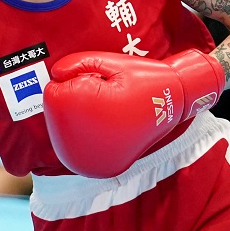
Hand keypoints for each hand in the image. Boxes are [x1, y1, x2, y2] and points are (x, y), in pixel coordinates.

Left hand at [43, 49, 223, 177]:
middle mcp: (83, 140)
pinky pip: (75, 150)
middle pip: (57, 113)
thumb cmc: (144, 80)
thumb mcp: (112, 62)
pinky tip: (106, 127)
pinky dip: (85, 136)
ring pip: (64, 131)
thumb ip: (78, 64)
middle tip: (108, 97)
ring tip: (110, 112)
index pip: (52, 94)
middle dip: (76, 100)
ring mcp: (90, 159)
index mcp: (85, 109)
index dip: (76, 81)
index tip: (100, 82)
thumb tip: (55, 74)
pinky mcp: (98, 168)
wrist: (176, 103)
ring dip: (79, 119)